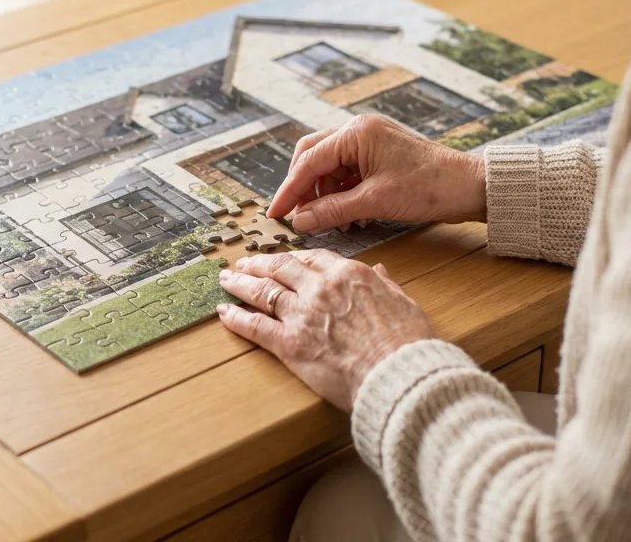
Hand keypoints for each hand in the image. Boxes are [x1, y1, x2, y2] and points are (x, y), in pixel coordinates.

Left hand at [216, 249, 435, 410]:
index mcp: (349, 274)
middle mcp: (320, 287)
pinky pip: (255, 326)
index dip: (293, 258)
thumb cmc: (407, 342)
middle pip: (280, 268)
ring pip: (262, 291)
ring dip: (240, 284)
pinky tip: (223, 314)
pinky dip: (236, 319)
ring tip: (226, 280)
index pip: (313, 258)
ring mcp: (302, 314)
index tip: (283, 259)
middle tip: (243, 263)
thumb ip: (385, 284)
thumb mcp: (402, 301)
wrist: (397, 373)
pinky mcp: (289, 343)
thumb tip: (379, 272)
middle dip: (258, 264)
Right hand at [267, 114, 487, 232]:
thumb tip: (300, 221)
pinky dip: (344, 195)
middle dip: (305, 189)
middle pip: (314, 158)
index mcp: (356, 133)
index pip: (309, 161)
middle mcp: (359, 131)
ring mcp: (370, 142)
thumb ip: (332, 211)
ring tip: (333, 221)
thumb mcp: (375, 202)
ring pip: (332, 168)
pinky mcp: (380, 156)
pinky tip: (352, 217)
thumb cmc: (430, 187)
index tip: (276, 213)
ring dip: (327, 195)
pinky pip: (350, 174)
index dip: (289, 190)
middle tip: (297, 216)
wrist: (471, 187)